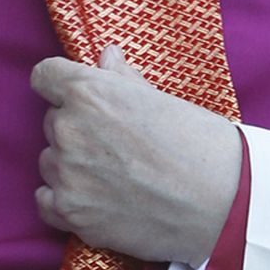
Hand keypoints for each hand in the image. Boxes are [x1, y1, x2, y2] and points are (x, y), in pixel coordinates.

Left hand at [31, 45, 241, 265]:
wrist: (224, 204)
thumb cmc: (201, 146)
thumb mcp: (163, 100)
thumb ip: (122, 79)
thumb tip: (106, 56)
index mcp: (89, 92)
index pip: (45, 77)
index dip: (60, 85)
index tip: (73, 96)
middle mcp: (69, 129)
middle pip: (51, 121)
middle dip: (76, 129)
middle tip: (116, 146)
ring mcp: (67, 174)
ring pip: (50, 162)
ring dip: (72, 167)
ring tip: (115, 177)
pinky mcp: (71, 213)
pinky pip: (45, 201)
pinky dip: (65, 201)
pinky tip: (97, 201)